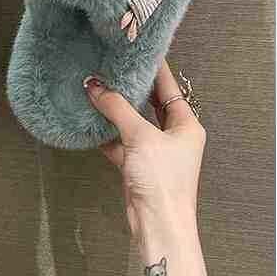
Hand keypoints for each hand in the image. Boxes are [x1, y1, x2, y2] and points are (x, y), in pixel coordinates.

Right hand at [83, 60, 205, 253]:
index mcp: (186, 125)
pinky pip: (119, 141)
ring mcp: (154, 151)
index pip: (169, 87)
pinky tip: (90, 121)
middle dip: (130, 88)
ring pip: (132, 122)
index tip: (136, 52)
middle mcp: (173, 135)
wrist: (157, 223)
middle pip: (149, 104)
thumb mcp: (140, 137)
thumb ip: (116, 108)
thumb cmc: (163, 181)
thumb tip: (94, 85)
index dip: (153, 69)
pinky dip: (106, 133)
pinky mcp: (137, 165)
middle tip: (111, 67)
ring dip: (115, 110)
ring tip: (96, 88)